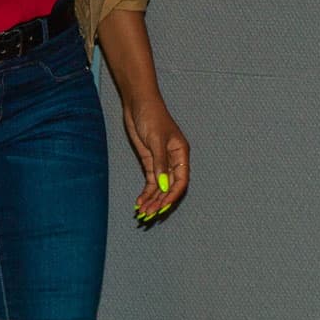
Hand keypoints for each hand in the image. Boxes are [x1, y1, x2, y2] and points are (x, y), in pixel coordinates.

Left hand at [122, 97, 190, 222]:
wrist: (138, 103)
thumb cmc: (152, 117)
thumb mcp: (156, 140)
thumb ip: (160, 163)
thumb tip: (164, 186)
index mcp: (181, 154)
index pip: (181, 181)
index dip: (173, 195)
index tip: (162, 207)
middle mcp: (173, 161)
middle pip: (170, 187)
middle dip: (160, 201)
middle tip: (149, 215)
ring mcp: (161, 163)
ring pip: (159, 187)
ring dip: (152, 200)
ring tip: (142, 213)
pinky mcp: (149, 162)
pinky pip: (150, 182)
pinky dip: (145, 193)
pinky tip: (139, 202)